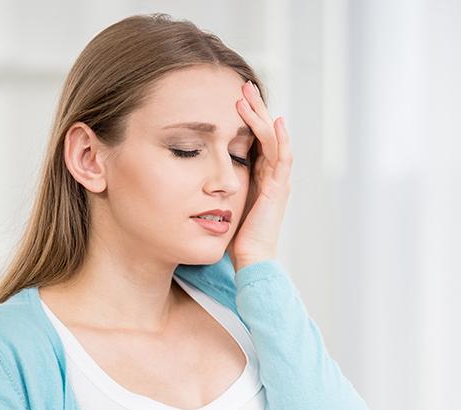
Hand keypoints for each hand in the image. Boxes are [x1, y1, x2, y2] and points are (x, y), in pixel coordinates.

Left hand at [229, 82, 292, 269]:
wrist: (250, 260)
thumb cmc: (234, 239)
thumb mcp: (222, 204)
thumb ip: (215, 187)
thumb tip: (191, 175)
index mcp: (259, 178)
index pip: (255, 139)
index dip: (246, 118)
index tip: (232, 97)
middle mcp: (271, 176)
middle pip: (265, 133)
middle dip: (254, 108)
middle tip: (241, 84)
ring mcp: (277, 181)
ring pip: (273, 139)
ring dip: (260, 116)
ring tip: (247, 95)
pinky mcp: (279, 190)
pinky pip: (282, 158)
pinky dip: (279, 139)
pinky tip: (275, 121)